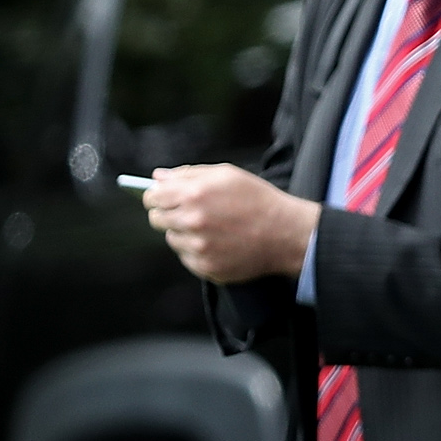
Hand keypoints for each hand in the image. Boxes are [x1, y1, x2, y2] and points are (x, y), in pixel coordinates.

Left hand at [142, 164, 319, 283]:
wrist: (287, 234)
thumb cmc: (259, 200)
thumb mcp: (227, 175)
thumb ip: (189, 173)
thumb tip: (158, 178)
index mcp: (194, 194)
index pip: (153, 197)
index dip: (156, 196)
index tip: (161, 198)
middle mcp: (191, 221)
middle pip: (157, 219)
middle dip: (168, 214)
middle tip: (187, 213)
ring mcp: (198, 247)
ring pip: (171, 239)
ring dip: (183, 233)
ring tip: (210, 229)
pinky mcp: (205, 267)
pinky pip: (186, 257)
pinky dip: (196, 250)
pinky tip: (217, 243)